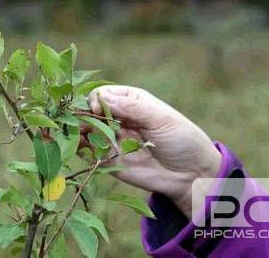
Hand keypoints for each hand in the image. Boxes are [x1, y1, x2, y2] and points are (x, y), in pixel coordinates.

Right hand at [83, 85, 221, 218]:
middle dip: (82, 114)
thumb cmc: (181, 139)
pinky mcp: (107, 158)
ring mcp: (111, 138)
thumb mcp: (160, 118)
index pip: (103, 93)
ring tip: (78, 134)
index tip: (98, 109)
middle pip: (89, 110)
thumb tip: (101, 99)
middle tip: (84, 123)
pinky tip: (79, 146)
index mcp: (130, 100)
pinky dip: (79, 147)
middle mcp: (117, 117)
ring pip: (85, 129)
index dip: (96, 99)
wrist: (191, 175)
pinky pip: (87, 151)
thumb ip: (132, 108)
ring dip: (77, 129)